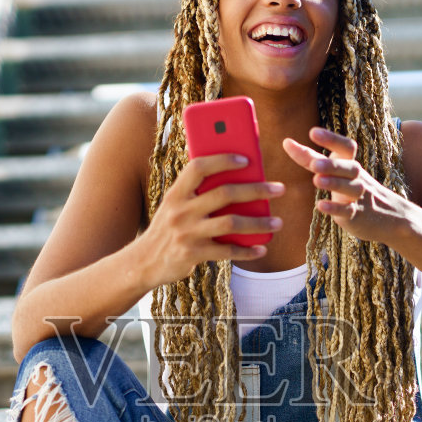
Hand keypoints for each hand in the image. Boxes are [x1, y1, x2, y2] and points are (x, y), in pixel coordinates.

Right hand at [133, 153, 284, 288]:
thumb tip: (236, 179)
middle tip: (278, 189)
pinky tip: (261, 249)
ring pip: (231, 223)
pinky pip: (227, 251)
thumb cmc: (167, 229)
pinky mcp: (192, 254)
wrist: (143, 262)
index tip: (247, 160)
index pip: (199, 167)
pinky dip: (247, 251)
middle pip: (224, 194)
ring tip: (277, 222)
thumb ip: (196, 193)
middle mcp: (180, 210)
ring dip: (259, 222)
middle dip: (256, 190)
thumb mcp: (174, 205)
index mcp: (176, 193)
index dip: (223, 159)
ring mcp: (186, 233)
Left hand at [282, 127, 421, 246]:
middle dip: (332, 164)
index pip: (346, 147)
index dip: (331, 139)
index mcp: (350, 164)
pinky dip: (335, 209)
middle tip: (314, 164)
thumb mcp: (335, 172)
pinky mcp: (356, 216)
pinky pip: (348, 211)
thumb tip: (286, 142)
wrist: (388, 217)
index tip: (312, 132)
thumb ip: (311, 158)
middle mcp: (356, 178)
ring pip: (350, 188)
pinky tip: (320, 206)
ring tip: (316, 180)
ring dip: (334, 183)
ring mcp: (358, 197)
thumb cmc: (352, 188)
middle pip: (349, 167)